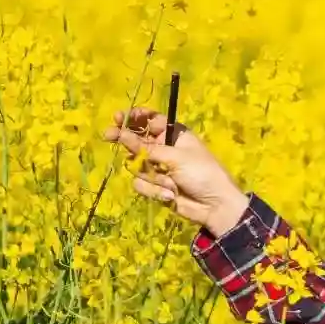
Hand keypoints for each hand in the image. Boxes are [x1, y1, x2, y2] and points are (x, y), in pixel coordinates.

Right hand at [102, 107, 249, 237]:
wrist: (215, 206)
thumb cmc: (202, 173)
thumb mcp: (176, 157)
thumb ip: (147, 148)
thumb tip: (121, 134)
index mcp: (174, 135)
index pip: (150, 120)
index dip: (134, 118)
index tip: (119, 117)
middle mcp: (164, 149)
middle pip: (136, 140)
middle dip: (124, 139)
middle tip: (109, 135)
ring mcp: (158, 168)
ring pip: (135, 165)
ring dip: (150, 175)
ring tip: (169, 183)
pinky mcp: (155, 186)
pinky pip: (141, 184)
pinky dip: (154, 190)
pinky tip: (170, 195)